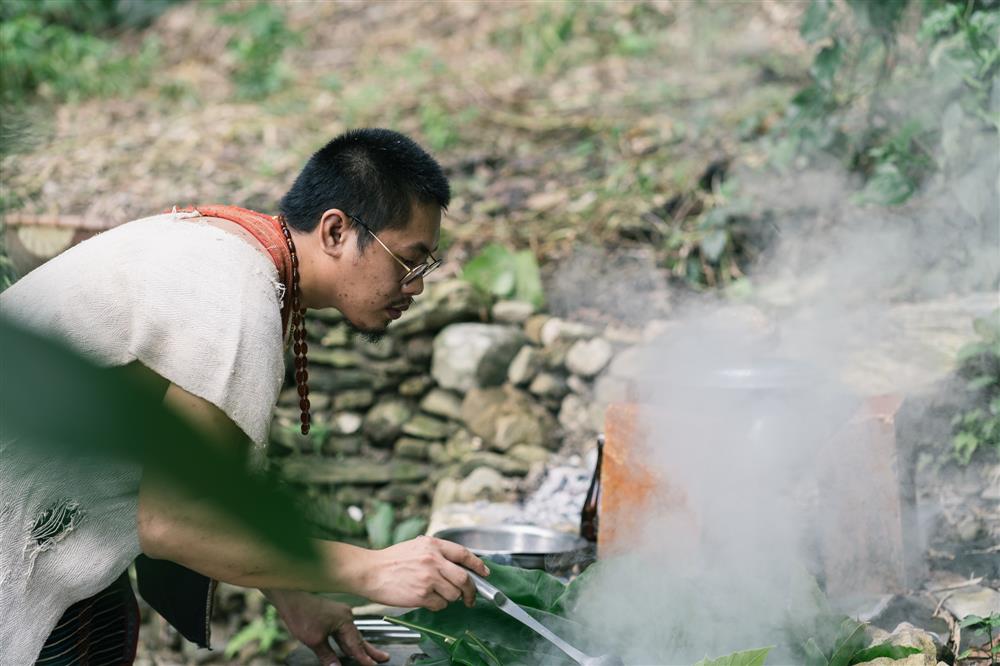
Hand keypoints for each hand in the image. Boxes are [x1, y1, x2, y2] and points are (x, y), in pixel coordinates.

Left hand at [263, 589, 388, 665]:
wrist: (290, 597)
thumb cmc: (301, 614)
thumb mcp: (314, 640)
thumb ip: (327, 655)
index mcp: (344, 620)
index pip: (356, 644)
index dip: (364, 658)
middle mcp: (345, 615)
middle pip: (359, 637)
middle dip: (370, 650)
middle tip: (383, 658)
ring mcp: (339, 614)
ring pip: (351, 634)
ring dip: (359, 646)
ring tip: (369, 655)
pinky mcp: (332, 614)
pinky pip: (344, 631)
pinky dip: (348, 640)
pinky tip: (348, 646)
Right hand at [362, 535, 489, 610]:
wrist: (371, 571)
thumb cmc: (392, 560)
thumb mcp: (416, 546)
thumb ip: (437, 553)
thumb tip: (458, 565)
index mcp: (433, 545)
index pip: (464, 554)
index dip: (478, 565)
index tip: (485, 573)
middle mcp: (433, 560)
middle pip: (464, 579)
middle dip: (471, 591)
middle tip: (470, 597)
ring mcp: (428, 578)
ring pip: (454, 594)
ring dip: (450, 598)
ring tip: (437, 594)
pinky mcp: (422, 594)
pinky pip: (440, 604)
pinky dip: (437, 605)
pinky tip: (426, 599)